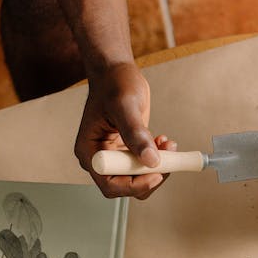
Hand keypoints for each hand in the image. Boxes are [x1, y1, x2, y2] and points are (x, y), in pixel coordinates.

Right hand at [75, 61, 168, 198]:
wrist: (116, 72)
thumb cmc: (113, 83)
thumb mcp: (125, 106)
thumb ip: (136, 134)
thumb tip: (150, 160)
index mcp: (90, 152)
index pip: (110, 184)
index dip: (134, 185)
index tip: (155, 172)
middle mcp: (101, 158)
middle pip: (126, 186)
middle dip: (149, 176)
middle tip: (167, 159)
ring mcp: (115, 156)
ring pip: (138, 178)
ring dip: (157, 166)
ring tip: (167, 146)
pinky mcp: (127, 151)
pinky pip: (144, 165)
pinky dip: (158, 158)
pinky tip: (162, 141)